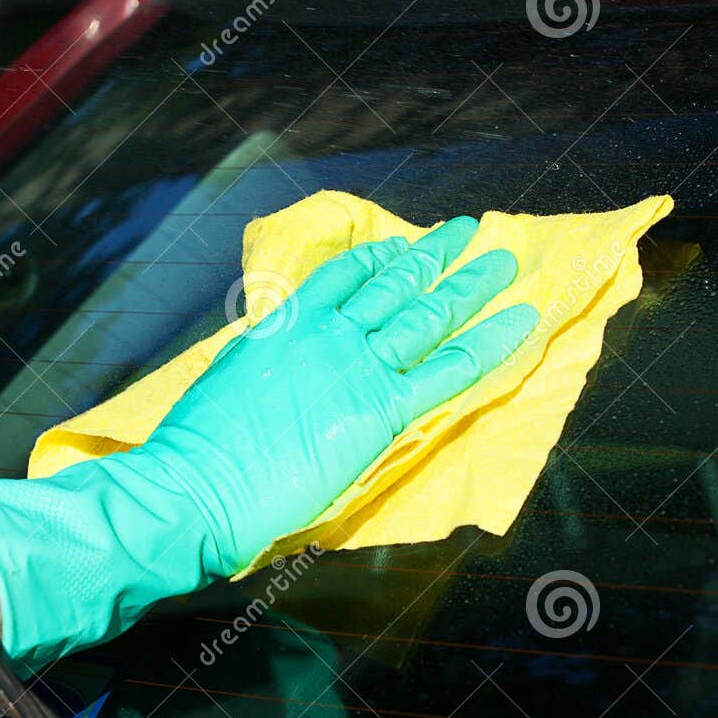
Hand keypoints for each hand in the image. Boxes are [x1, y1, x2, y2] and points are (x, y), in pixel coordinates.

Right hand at [0, 216, 537, 667]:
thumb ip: (261, 372)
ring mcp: (355, 367)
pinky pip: (451, 367)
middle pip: (392, 285)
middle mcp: (324, 335)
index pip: (338, 279)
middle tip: (466, 233)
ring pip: (427, 313)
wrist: (198, 484)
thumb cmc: (195, 454)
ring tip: (501, 260)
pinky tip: (521, 320)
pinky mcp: (381, 409)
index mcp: (282, 328)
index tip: (399, 245)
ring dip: (469, 284)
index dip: (376, 260)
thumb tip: (272, 379)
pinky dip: (491, 341)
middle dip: (433, 257)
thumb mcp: (225, 387)